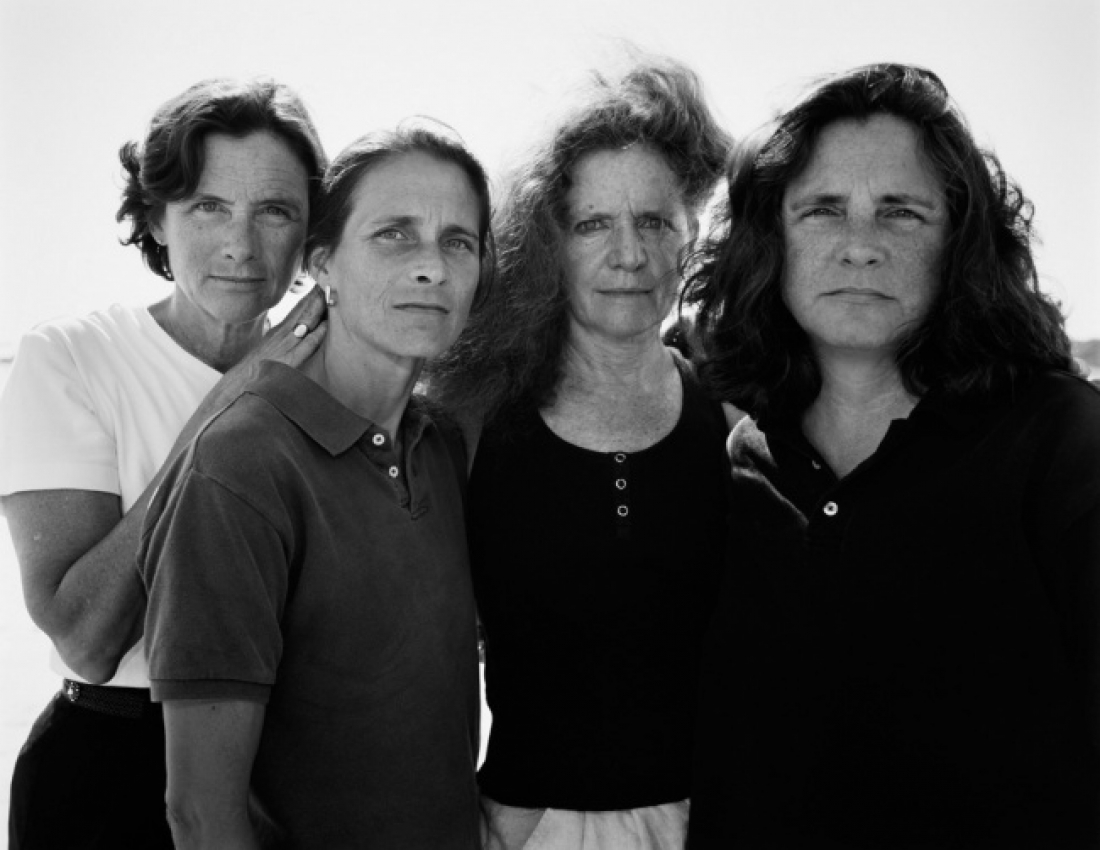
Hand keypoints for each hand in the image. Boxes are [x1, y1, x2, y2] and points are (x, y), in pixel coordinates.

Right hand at [204, 287, 327, 411]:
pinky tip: (325, 326)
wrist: (236, 387)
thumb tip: (297, 332)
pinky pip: (304, 346)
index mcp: (278, 332)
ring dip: (318, 309)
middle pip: (302, 311)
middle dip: (317, 297)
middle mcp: (281, 335)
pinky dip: (315, 335)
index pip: (298, 310)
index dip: (311, 297)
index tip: (324, 284)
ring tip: (330, 294)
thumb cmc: (254, 370)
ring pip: (304, 323)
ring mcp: (284, 347)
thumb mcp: (269, 349)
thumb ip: (281, 339)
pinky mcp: (286, 361)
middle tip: (331, 280)